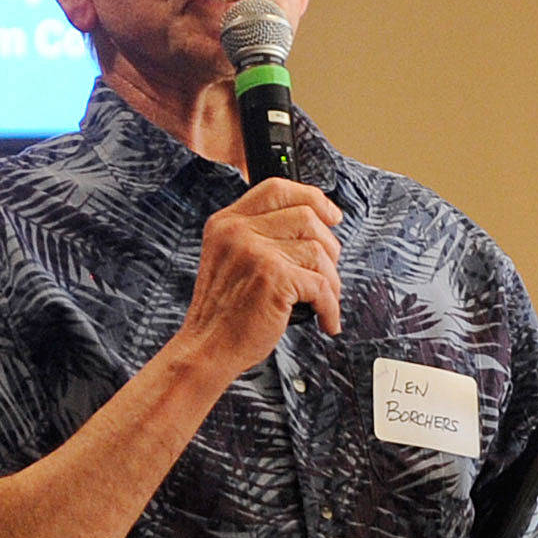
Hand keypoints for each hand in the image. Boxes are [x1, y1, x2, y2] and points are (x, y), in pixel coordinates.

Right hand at [180, 178, 342, 372]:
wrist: (207, 348)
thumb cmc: (224, 312)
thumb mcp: (229, 259)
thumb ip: (259, 236)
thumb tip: (315, 224)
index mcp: (227, 222)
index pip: (277, 189)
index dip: (312, 197)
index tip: (331, 214)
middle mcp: (238, 231)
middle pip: (306, 217)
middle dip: (329, 246)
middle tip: (327, 272)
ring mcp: (255, 252)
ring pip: (319, 250)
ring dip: (331, 280)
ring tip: (324, 301)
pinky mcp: (273, 278)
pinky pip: (321, 285)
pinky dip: (331, 306)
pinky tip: (326, 320)